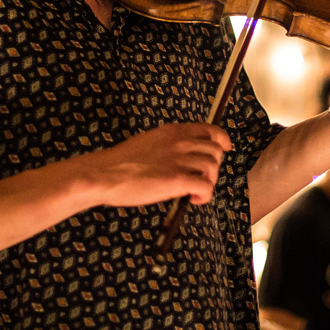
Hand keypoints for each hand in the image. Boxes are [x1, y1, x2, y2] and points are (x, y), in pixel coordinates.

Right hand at [87, 122, 230, 206]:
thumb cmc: (120, 163)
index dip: (222, 139)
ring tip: (194, 191)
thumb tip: (182, 156)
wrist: (105, 174)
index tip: (225, 147)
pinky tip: (193, 200)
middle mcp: (179, 142)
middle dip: (213, 166)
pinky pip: (206, 186)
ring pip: (212, 168)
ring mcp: (179, 160)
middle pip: (215, 150)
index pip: (209, 129)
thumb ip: (168, 145)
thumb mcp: (149, 142)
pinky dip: (204, 196)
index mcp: (172, 131)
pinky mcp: (177, 180)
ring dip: (208, 182)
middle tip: (201, 178)